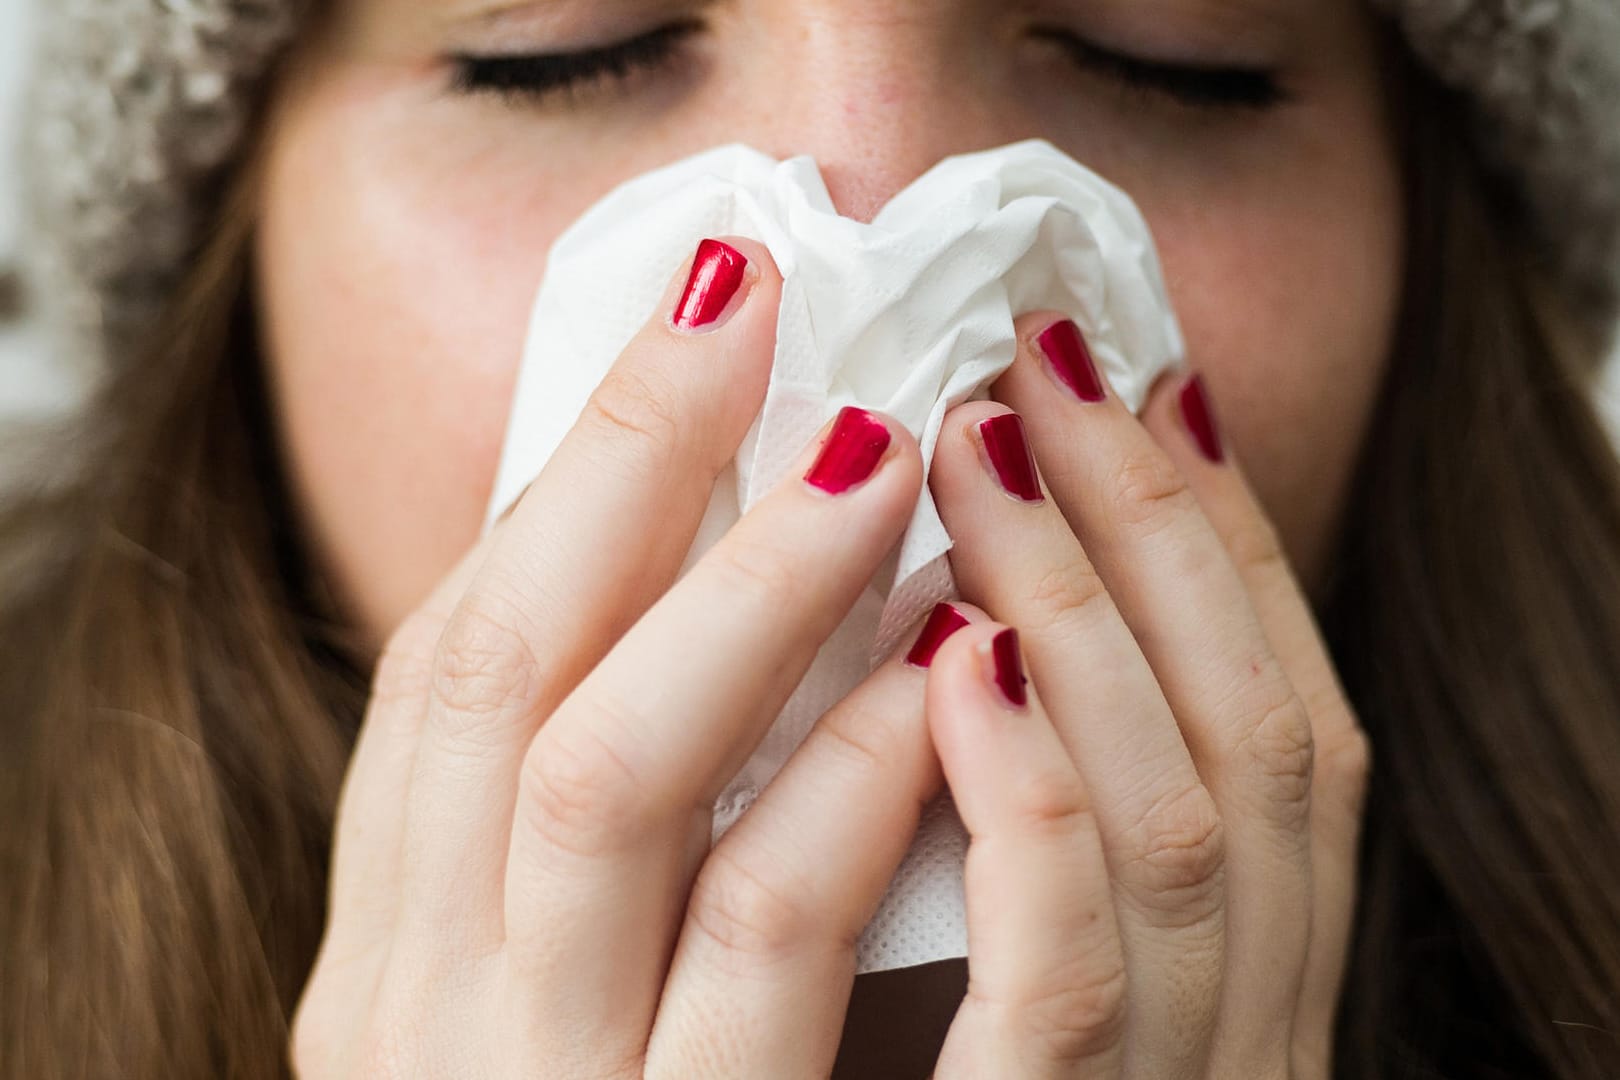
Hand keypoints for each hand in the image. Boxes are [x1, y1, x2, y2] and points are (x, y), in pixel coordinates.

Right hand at [290, 238, 951, 1077]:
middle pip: (507, 690)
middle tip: (769, 321)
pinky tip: (938, 675)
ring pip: (620, 792)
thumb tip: (697, 566)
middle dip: (632, 482)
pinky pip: (769, 952)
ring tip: (875, 450)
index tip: (685, 324)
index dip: (564, 483)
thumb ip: (599, 822)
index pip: (446, 672)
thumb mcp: (550, 992)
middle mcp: (427, 1021)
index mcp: (394, 956)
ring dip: (753, 599)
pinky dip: (851, 789)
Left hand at [919, 314, 1370, 1077]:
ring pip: (1176, 822)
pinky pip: (1071, 971)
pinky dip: (1030, 800)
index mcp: (1254, 981)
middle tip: (1040, 358)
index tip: (1145, 386)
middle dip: (1155, 524)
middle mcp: (1250, 1028)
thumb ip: (1038, 825)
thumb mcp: (1016, 977)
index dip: (1225, 541)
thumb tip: (964, 615)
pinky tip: (958, 660)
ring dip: (1081, 607)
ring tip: (978, 443)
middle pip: (1249, 735)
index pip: (1281, 726)